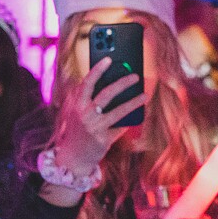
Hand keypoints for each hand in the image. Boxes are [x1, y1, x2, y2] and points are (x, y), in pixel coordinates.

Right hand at [49, 57, 141, 177]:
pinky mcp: (103, 139)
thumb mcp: (77, 113)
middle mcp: (84, 115)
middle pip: (105, 94)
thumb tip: (113, 86)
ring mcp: (94, 127)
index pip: (87, 83)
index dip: (97, 70)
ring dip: (134, 102)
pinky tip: (138, 114)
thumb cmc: (78, 131)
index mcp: (76, 105)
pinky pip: (121, 127)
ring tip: (145, 95)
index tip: (109, 59)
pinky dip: (129, 121)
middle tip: (135, 76)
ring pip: (118, 111)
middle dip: (122, 83)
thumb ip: (88, 100)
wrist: (71, 159)